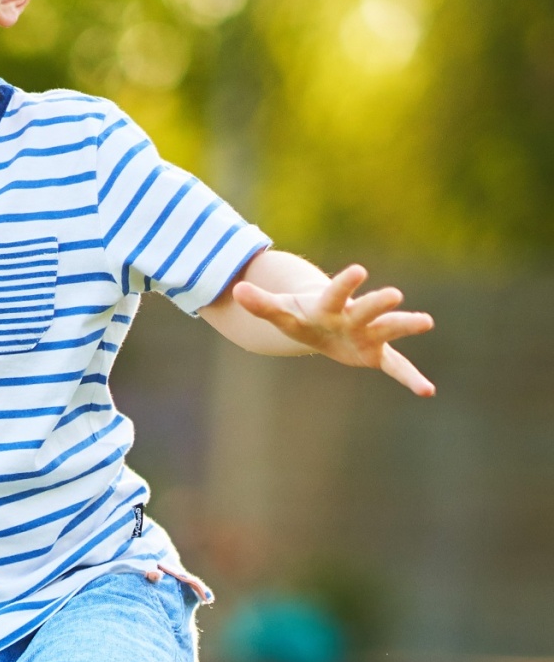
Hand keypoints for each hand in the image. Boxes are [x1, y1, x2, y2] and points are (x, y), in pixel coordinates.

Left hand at [230, 263, 435, 397]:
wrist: (323, 320)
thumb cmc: (301, 314)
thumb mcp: (280, 312)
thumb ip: (261, 303)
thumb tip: (235, 290)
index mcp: (330, 305)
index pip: (336, 292)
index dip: (345, 283)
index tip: (359, 270)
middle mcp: (354, 315)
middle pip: (367, 308)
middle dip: (379, 303)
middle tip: (395, 295)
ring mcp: (368, 333)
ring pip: (389, 329)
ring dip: (406, 326)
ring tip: (426, 322)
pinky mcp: (376, 353)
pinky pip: (396, 367)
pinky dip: (410, 378)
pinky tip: (427, 391)